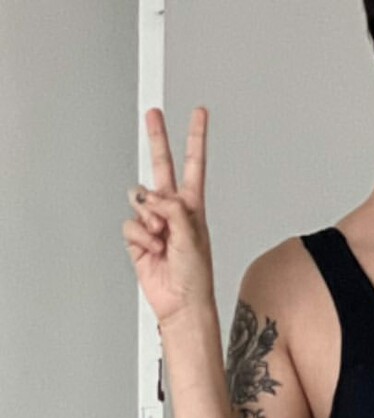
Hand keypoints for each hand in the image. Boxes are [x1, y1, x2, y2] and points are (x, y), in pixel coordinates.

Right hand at [121, 106, 215, 327]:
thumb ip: (172, 208)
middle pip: (162, 166)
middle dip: (157, 139)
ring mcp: (154, 223)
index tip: (199, 113)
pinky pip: (130, 224)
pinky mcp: (138, 238)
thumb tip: (150, 197)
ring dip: (148, 218)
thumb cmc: (195, 276)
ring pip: (139, 200)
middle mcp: (173, 210)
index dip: (195, 138)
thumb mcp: (192, 235)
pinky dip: (140, 237)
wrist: (181, 304)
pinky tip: (152, 249)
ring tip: (161, 238)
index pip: (194, 164)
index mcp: (193, 206)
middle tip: (153, 114)